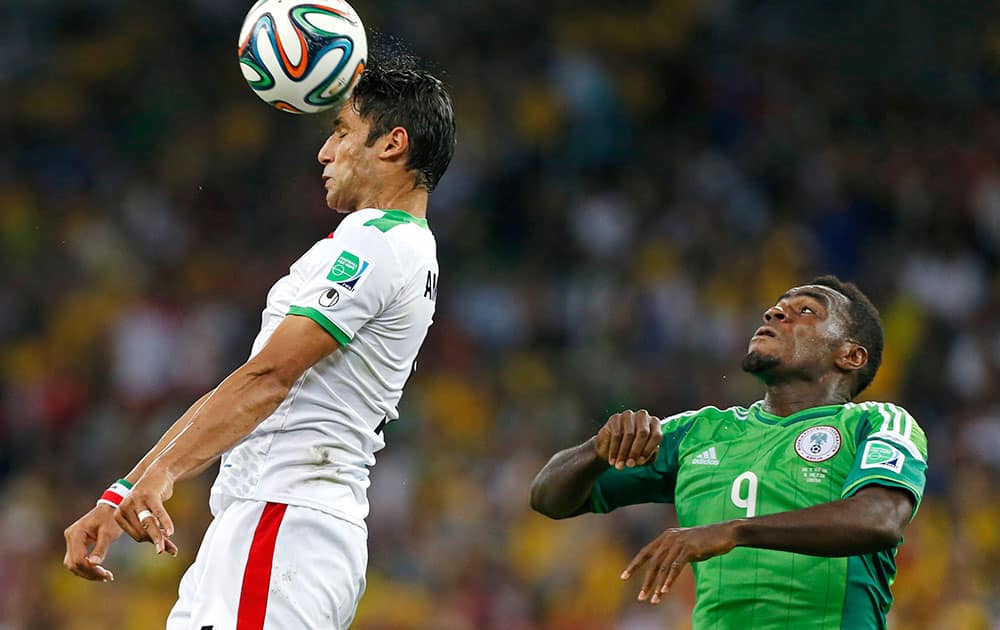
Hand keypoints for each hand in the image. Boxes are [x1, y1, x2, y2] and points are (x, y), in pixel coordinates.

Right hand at [63, 504, 123, 581]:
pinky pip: (77, 559)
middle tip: (107, 577)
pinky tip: (99, 571)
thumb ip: (101, 548)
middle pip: (73, 564)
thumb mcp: (109, 533)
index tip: (106, 574)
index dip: (91, 570)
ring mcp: (71, 540)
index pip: (79, 559)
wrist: (111, 506)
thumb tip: (94, 565)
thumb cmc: (111, 518)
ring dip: (87, 572)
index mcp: (76, 534)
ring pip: (73, 564)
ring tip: (105, 576)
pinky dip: (86, 567)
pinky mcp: (75, 542)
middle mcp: (70, 537)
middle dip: (89, 573)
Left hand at [116, 466, 178, 556]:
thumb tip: (167, 550)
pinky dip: (165, 523)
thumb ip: (155, 530)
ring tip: (161, 549)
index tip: (161, 541)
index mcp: (120, 514)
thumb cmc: (153, 496)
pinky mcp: (149, 495)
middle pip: (141, 531)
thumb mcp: (149, 513)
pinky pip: (158, 513)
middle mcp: (125, 507)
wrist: (159, 472)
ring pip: (148, 524)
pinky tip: (171, 532)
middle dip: (155, 539)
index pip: (136, 535)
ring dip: (156, 537)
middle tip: (164, 547)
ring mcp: (136, 500)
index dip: (149, 540)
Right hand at [594, 409, 661, 469]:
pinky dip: (614, 450)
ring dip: (623, 453)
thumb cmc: (633, 452)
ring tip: (620, 466)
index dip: (648, 450)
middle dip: (636, 451)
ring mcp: (629, 415)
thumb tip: (644, 456)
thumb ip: (649, 456)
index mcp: (654, 423)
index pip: (656, 436)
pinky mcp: (615, 418)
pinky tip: (612, 461)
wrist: (612, 449)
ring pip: (629, 434)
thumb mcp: (644, 457)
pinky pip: (616, 434)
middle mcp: (643, 416)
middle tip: (629, 465)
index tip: (640, 462)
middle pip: (643, 433)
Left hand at [621, 522, 737, 603]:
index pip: (645, 552)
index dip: (634, 565)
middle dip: (645, 582)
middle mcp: (669, 538)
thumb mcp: (685, 546)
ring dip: (657, 586)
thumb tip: (662, 568)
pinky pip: (676, 567)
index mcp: (665, 537)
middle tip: (640, 597)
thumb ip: (672, 554)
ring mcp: (679, 543)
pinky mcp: (689, 549)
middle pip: (652, 563)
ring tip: (653, 600)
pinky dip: (669, 580)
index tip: (623, 577)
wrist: (724, 533)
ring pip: (663, 568)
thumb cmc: (705, 541)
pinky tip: (664, 591)